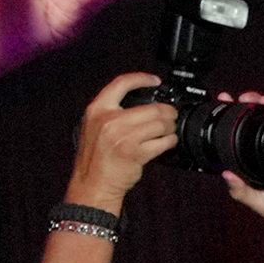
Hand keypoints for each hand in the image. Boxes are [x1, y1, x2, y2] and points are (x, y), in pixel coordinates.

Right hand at [68, 72, 179, 206]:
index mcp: (98, 110)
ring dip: (170, 127)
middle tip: (171, 115)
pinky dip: (170, 141)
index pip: (121, 84)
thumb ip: (111, 112)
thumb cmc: (95, 158)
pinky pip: (163, 142)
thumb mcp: (94, 126)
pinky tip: (168, 142)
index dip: (142, 78)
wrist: (92, 184)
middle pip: (151, 107)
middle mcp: (110, 120)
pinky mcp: (135, 152)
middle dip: (167, 112)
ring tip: (169, 130)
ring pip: (160, 124)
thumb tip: (139, 102)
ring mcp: (123, 136)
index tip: (155, 80)